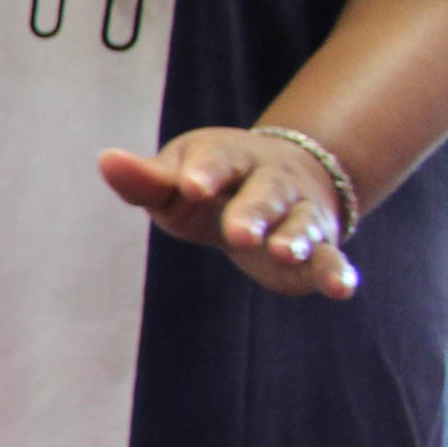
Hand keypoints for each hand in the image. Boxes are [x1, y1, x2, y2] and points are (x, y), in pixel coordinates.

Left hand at [99, 126, 358, 300]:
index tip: (190, 185)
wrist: (277, 181)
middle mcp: (272, 182)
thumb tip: (106, 160)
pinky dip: (337, 272)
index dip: (205, 173)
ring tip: (284, 253)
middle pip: (265, 193)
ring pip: (300, 225)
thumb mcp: (176, 178)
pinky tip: (341, 288)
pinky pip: (329, 258)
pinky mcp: (316, 248)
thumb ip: (146, 180)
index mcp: (231, 159)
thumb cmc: (209, 183)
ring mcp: (298, 214)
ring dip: (294, 238)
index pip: (218, 161)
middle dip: (253, 213)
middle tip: (238, 233)